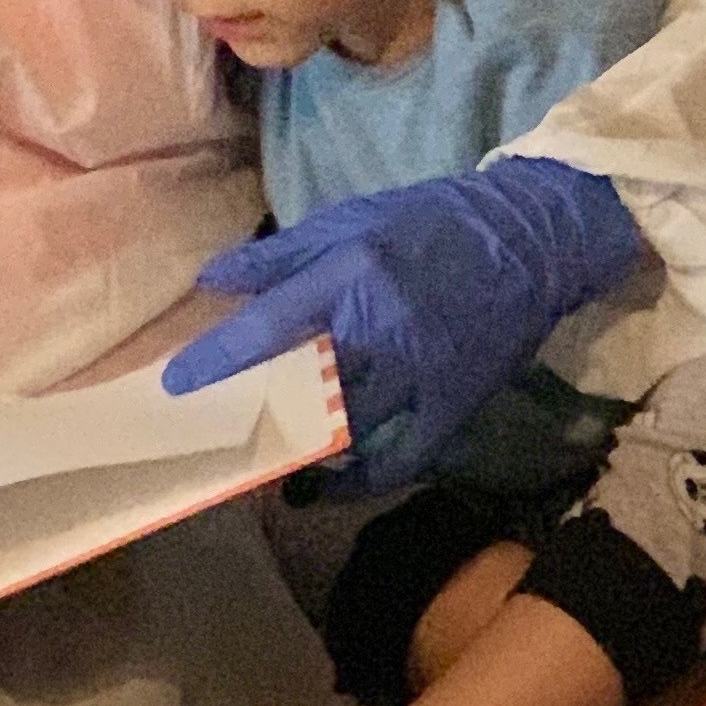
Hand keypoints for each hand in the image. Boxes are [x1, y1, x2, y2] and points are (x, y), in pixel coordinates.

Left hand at [161, 158, 639, 492]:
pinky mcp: (451, 405)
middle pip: (299, 387)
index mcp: (353, 274)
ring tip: (253, 462)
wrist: (531, 238)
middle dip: (249, 414)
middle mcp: (382, 329)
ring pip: (343, 429)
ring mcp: (420, 374)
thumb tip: (211, 280)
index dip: (218, 359)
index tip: (175, 387)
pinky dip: (358, 480)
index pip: (270, 324)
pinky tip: (324, 486)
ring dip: (295, 450)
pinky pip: (398, 459)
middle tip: (207, 435)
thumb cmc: (430, 222)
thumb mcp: (351, 219)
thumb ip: (279, 255)